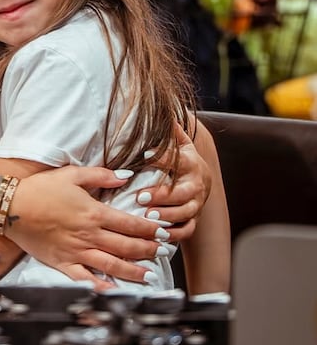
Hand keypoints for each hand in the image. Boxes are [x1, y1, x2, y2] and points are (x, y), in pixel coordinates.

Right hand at [8, 166, 163, 284]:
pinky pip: (86, 280)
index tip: (164, 231)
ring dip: (134, 271)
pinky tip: (115, 292)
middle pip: (127, 246)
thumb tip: (125, 176)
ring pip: (113, 265)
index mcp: (94, 213)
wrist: (11, 207)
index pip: (131, 223)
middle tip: (163, 252)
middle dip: (149, 250)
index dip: (150, 228)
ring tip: (150, 275)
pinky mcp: (63, 264)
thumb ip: (101, 175)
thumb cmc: (41, 188)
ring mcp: (77, 252)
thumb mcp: (72, 174)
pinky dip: (102, 288)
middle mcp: (89, 235)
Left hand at [140, 121, 213, 240]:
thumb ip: (172, 130)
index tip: (144, 157)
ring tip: (148, 216)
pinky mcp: (194, 219)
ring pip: (185, 213)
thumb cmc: (183, 159)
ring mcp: (196, 204)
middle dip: (162, 195)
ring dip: (167, 216)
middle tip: (140, 197)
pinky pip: (187, 230)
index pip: (177, 160)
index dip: (162, 158)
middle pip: (182, 192)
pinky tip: (159, 235)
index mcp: (190, 163)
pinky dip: (174, 234)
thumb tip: (163, 109)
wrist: (203, 178)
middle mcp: (195, 185)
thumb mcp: (181, 142)